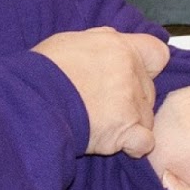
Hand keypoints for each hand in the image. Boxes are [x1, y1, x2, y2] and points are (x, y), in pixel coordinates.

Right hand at [34, 27, 169, 157]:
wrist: (32, 99)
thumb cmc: (43, 70)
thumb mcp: (69, 42)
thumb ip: (98, 43)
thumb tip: (109, 43)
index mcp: (119, 47)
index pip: (157, 53)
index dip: (150, 67)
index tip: (136, 75)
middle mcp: (131, 71)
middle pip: (149, 90)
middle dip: (132, 100)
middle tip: (103, 106)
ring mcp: (132, 102)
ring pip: (146, 117)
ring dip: (130, 123)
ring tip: (102, 125)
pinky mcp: (127, 129)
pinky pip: (144, 142)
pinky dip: (135, 147)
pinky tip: (120, 145)